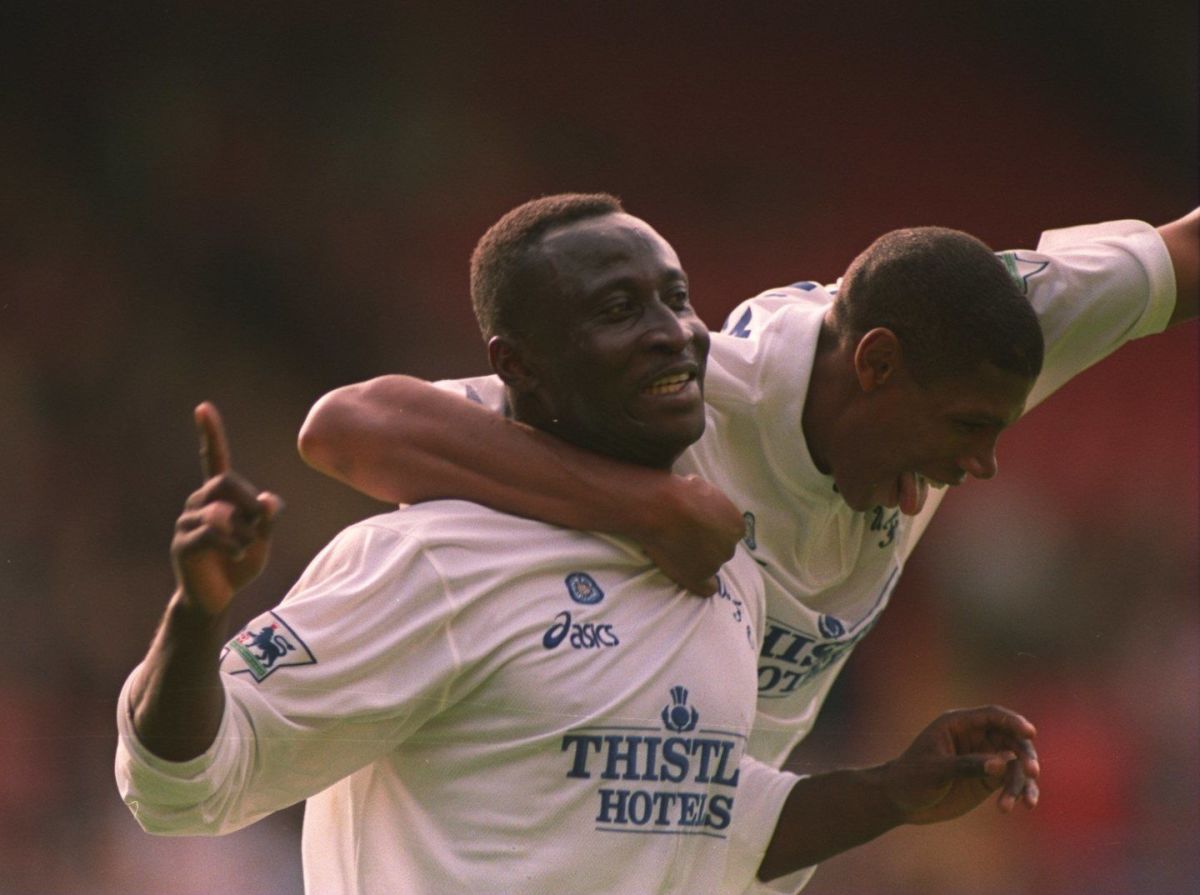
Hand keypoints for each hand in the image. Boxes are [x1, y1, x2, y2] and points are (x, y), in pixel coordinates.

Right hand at [170, 402, 283, 616]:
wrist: (217, 598)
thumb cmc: (240, 564)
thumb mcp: (263, 539)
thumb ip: (268, 519)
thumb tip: (270, 500)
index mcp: (219, 496)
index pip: (213, 458)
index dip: (210, 434)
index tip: (203, 407)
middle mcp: (198, 502)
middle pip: (227, 480)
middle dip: (250, 502)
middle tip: (259, 526)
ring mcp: (186, 521)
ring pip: (222, 510)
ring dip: (244, 531)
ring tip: (244, 548)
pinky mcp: (183, 543)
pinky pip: (213, 532)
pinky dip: (233, 544)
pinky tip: (235, 555)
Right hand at [638, 474, 745, 595]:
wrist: (662, 508)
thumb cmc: (679, 492)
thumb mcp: (702, 487)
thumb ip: (707, 501)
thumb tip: (699, 496)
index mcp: (736, 525)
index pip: (728, 533)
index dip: (711, 529)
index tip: (696, 525)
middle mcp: (730, 546)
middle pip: (721, 550)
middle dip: (706, 545)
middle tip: (684, 536)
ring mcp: (715, 564)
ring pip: (710, 566)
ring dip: (698, 560)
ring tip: (675, 548)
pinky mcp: (698, 577)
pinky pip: (707, 588)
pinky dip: (701, 585)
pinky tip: (690, 578)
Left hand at [884, 705, 1039, 824]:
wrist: (901, 801)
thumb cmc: (912, 778)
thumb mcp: (935, 771)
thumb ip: (967, 766)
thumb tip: (1001, 763)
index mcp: (958, 724)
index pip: (992, 716)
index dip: (1013, 721)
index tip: (1030, 733)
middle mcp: (974, 737)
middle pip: (1011, 738)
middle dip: (1024, 754)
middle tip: (1032, 772)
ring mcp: (984, 757)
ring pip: (1015, 762)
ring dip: (1023, 781)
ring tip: (1026, 803)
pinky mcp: (988, 778)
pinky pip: (1011, 781)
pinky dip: (1018, 793)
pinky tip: (1014, 807)